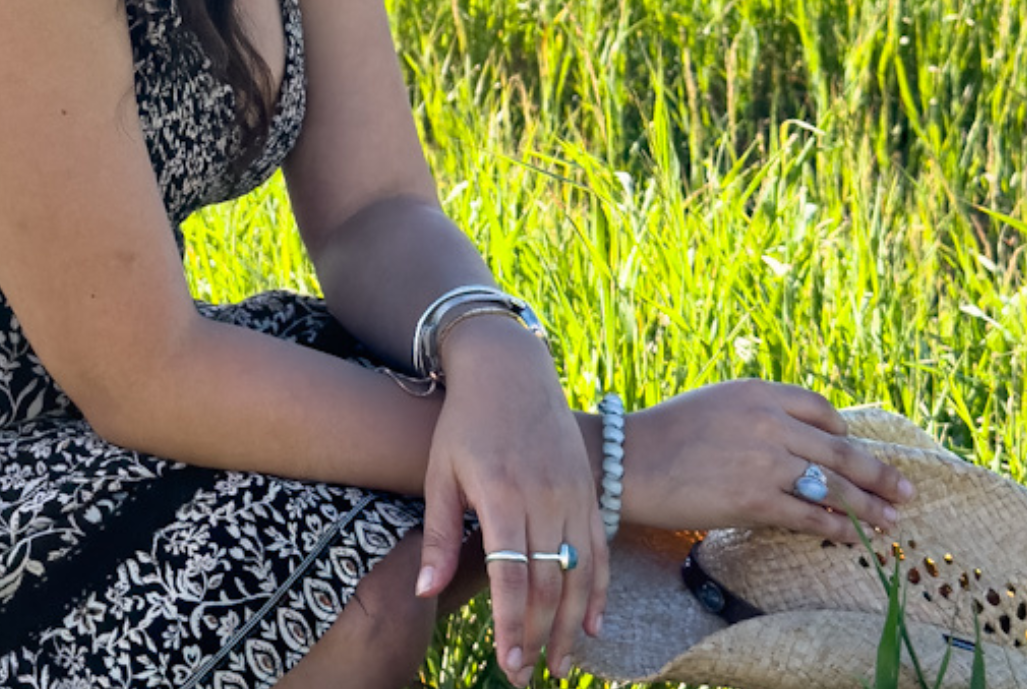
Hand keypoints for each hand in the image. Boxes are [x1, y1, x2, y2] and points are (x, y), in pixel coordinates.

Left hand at [411, 319, 603, 685]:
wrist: (509, 368)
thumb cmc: (465, 423)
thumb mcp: (440, 473)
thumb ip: (440, 535)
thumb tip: (426, 593)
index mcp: (502, 497)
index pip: (511, 578)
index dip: (511, 627)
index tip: (508, 666)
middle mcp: (545, 498)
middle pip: (549, 584)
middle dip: (538, 637)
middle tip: (527, 677)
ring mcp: (573, 494)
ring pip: (579, 573)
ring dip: (571, 624)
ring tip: (561, 664)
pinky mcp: (588, 489)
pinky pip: (600, 549)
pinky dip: (599, 589)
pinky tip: (593, 625)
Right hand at [617, 379, 916, 543]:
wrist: (625, 461)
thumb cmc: (663, 435)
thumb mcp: (715, 405)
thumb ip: (757, 416)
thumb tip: (796, 443)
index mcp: (758, 392)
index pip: (820, 409)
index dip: (843, 432)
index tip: (854, 448)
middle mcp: (768, 422)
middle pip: (840, 451)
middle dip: (878, 474)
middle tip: (906, 491)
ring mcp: (764, 461)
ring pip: (833, 485)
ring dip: (868, 506)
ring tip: (891, 521)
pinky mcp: (754, 499)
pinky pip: (808, 516)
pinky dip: (836, 528)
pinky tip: (853, 537)